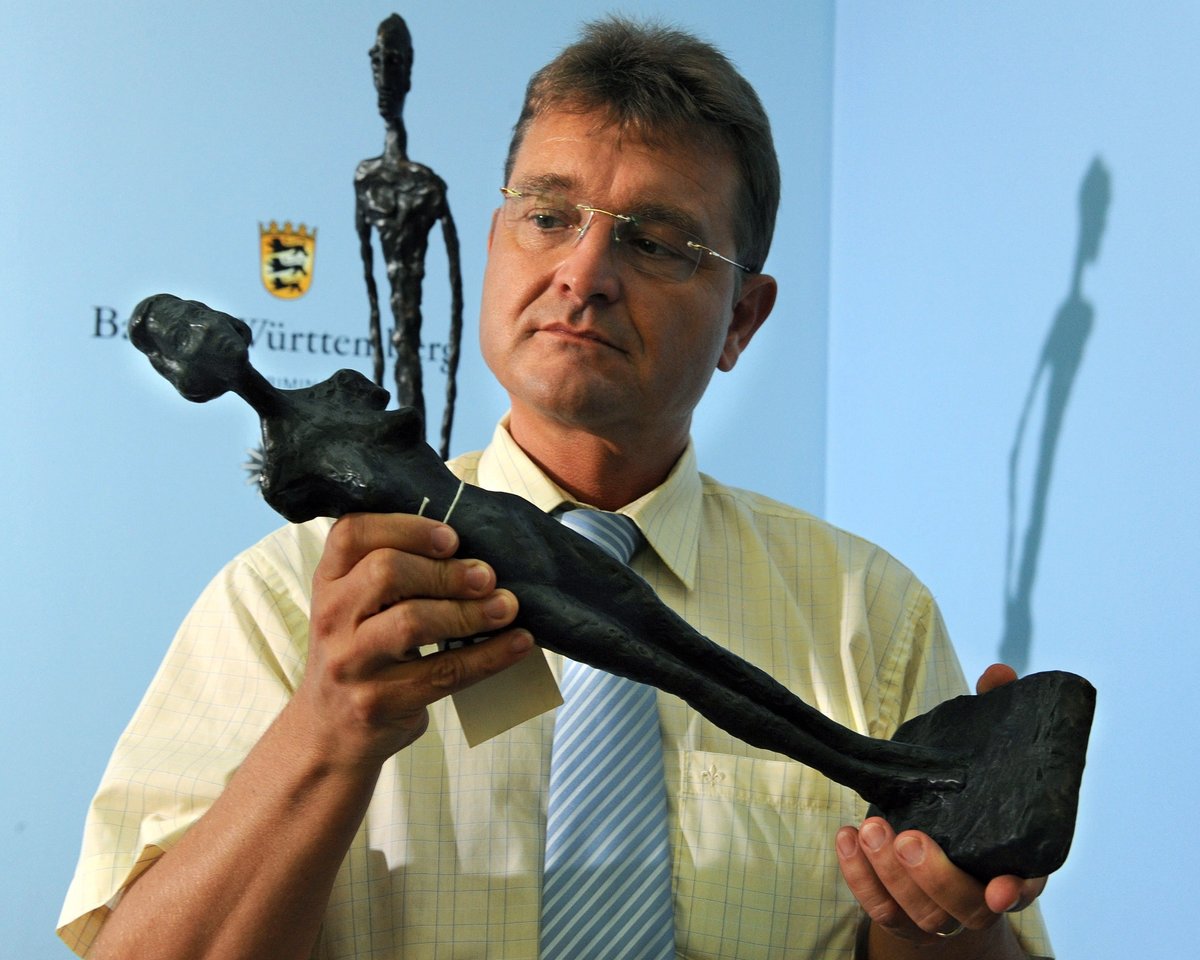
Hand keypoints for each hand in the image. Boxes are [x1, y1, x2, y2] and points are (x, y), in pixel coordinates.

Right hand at [293, 512, 532, 767]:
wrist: (329, 735)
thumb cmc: (360, 656)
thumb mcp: (357, 608)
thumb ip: (393, 575)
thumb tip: (476, 552)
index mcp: (328, 582)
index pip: (353, 533)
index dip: (406, 527)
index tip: (451, 537)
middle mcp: (331, 617)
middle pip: (386, 572)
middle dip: (446, 571)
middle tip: (487, 576)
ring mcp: (350, 662)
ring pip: (412, 622)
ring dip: (470, 611)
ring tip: (507, 607)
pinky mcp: (378, 702)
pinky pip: (442, 672)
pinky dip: (489, 655)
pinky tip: (518, 644)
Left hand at [835, 664, 1046, 954]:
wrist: (947, 860)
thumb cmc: (971, 803)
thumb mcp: (986, 760)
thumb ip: (996, 716)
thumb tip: (998, 675)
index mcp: (1012, 864)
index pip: (1024, 887)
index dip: (1015, 891)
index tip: (1000, 888)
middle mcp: (978, 896)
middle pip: (964, 906)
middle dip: (934, 876)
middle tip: (908, 838)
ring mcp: (938, 911)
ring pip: (920, 912)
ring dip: (889, 873)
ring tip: (870, 827)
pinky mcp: (899, 912)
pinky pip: (879, 906)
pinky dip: (858, 874)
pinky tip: (846, 836)